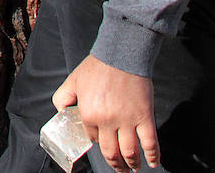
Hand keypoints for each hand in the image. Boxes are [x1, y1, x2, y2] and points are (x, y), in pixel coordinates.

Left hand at [53, 55, 159, 170]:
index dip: (97, 140)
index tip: (102, 140)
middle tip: (119, 168)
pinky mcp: (145, 117)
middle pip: (111, 152)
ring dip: (131, 164)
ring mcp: (128, 121)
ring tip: (132, 168)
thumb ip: (63, 98)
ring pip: (129, 152)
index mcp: (89, 114)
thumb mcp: (73, 81)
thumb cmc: (97, 67)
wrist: (121, 54)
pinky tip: (152, 162)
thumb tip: (62, 113)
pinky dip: (152, 156)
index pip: (93, 138)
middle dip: (115, 164)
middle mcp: (108, 121)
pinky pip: (150, 142)